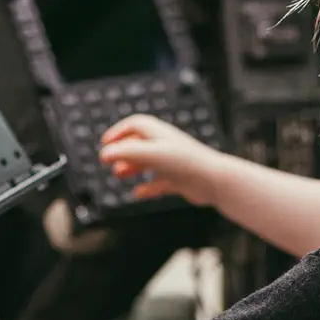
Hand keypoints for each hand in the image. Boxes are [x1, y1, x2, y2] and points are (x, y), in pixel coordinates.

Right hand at [99, 115, 226, 206]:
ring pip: (148, 163)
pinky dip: (147, 188)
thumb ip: (126, 153)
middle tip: (106, 162)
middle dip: (122, 152)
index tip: (104, 143)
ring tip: (119, 175)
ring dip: (131, 167)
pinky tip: (138, 194)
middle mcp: (167, 146)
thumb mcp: (151, 155)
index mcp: (160, 134)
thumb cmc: (186, 163)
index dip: (118, 132)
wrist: (215, 181)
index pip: (135, 125)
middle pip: (139, 144)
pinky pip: (159, 183)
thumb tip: (104, 154)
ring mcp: (173, 164)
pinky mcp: (180, 180)